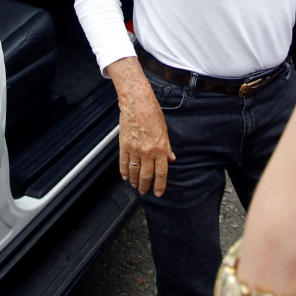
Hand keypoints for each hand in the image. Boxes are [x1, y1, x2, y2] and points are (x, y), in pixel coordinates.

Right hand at [106, 58, 174, 196]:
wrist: (137, 102)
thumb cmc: (152, 113)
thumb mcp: (165, 130)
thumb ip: (167, 147)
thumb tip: (171, 158)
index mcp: (160, 148)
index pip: (161, 172)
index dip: (160, 185)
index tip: (158, 192)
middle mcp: (147, 151)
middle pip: (146, 175)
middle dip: (145, 186)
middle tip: (145, 192)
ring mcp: (134, 149)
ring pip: (134, 171)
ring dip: (134, 181)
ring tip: (135, 186)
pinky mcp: (124, 145)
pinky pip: (124, 162)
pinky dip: (124, 171)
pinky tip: (125, 176)